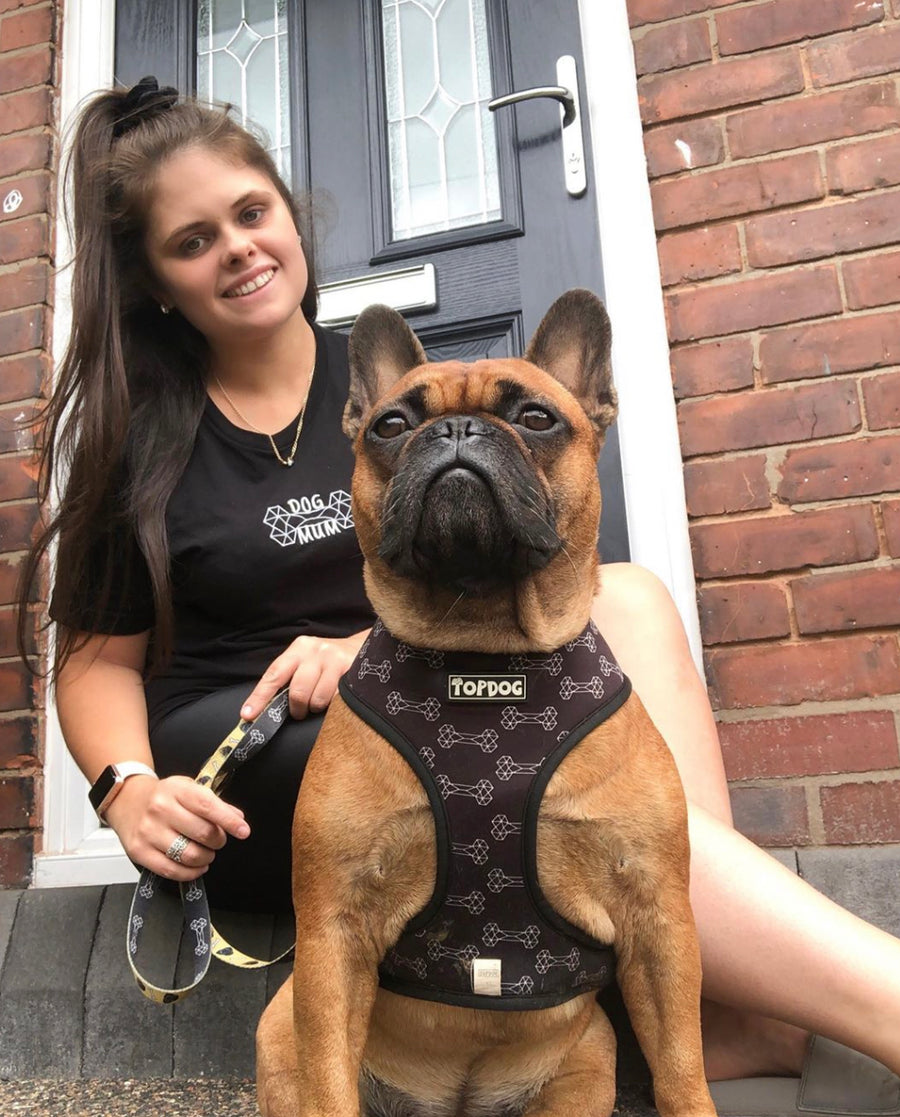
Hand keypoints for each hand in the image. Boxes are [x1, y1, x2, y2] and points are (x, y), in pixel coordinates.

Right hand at [104, 773, 250, 881]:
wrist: (126, 800)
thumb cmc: (163, 795)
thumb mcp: (188, 789)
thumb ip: (214, 803)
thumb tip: (237, 819)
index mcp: (176, 790)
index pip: (208, 806)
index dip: (229, 821)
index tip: (243, 831)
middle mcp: (160, 809)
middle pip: (202, 833)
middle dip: (218, 840)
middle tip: (218, 840)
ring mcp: (148, 832)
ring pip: (189, 855)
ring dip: (206, 858)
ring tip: (207, 853)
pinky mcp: (139, 852)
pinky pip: (171, 870)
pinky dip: (191, 872)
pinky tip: (196, 866)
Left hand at [241, 630, 369, 720]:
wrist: (363, 648)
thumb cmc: (326, 661)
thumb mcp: (305, 661)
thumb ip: (288, 677)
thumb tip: (263, 707)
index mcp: (298, 648)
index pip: (274, 675)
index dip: (260, 697)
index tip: (248, 715)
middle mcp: (315, 651)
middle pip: (297, 692)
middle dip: (296, 709)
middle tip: (299, 713)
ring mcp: (335, 659)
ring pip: (318, 699)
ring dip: (316, 708)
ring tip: (319, 703)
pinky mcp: (352, 670)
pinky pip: (337, 701)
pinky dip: (333, 707)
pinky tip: (335, 700)